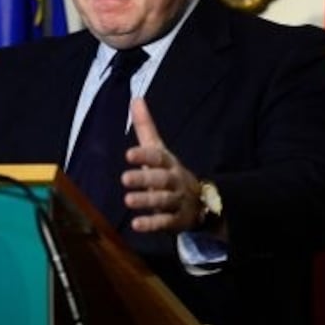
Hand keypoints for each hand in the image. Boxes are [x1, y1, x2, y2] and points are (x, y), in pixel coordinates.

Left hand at [121, 98, 202, 233]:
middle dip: (145, 179)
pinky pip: (165, 223)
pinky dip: (152, 224)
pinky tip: (136, 225)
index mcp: (168, 163)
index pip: (157, 157)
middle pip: (162, 179)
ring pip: (164, 201)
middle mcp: (174, 181)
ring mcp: (177, 201)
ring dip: (146, 201)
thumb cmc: (169, 171)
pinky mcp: (176, 220)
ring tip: (127, 201)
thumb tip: (136, 98)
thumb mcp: (158, 149)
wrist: (200, 201)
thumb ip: (146, 127)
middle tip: (124, 179)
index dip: (144, 156)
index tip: (128, 154)